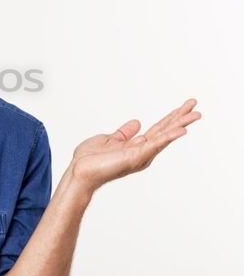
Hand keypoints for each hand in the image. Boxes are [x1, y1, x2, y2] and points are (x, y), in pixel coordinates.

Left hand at [69, 98, 201, 193]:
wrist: (79, 172)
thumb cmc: (90, 160)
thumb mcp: (109, 139)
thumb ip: (124, 133)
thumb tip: (137, 123)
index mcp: (136, 146)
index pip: (158, 129)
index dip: (170, 117)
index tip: (184, 106)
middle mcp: (142, 151)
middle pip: (165, 130)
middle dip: (181, 117)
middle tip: (195, 104)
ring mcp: (140, 155)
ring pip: (164, 136)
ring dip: (180, 124)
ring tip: (196, 114)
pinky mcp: (135, 157)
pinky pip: (155, 145)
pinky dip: (168, 137)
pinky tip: (181, 129)